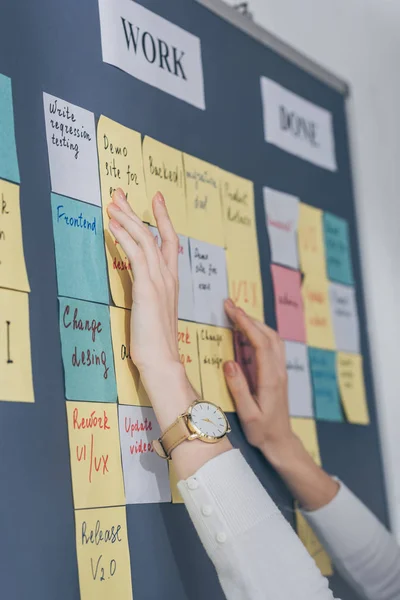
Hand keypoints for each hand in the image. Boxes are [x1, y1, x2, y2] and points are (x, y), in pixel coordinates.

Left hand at [107, 189, 193, 427]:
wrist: (162, 362)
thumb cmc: (156, 344)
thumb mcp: (153, 314)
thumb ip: (149, 297)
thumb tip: (140, 288)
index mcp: (171, 283)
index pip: (170, 244)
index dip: (163, 220)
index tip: (156, 201)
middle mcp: (168, 277)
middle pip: (157, 235)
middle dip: (139, 212)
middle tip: (121, 194)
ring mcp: (160, 281)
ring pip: (146, 239)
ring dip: (128, 218)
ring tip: (113, 203)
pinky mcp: (147, 288)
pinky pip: (135, 254)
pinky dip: (124, 236)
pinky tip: (112, 225)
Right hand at [223, 299, 295, 463]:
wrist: (281, 442)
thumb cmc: (262, 431)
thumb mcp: (248, 413)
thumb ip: (238, 388)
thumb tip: (229, 362)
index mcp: (270, 378)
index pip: (260, 342)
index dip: (246, 323)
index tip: (231, 309)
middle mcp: (278, 371)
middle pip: (268, 334)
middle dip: (249, 317)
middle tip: (229, 305)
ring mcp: (280, 371)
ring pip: (272, 338)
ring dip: (256, 323)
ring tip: (236, 314)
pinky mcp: (278, 373)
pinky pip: (272, 346)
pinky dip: (260, 332)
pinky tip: (247, 332)